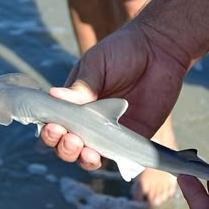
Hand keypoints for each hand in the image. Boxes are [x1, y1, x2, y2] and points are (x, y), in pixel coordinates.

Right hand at [40, 22, 188, 169]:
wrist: (158, 48)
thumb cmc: (122, 50)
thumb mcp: (96, 64)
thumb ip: (81, 86)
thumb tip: (54, 96)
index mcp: (73, 102)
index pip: (54, 123)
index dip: (50, 131)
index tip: (54, 126)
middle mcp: (88, 120)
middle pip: (67, 144)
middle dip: (64, 147)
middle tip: (71, 137)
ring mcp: (109, 131)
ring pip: (89, 156)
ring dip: (83, 158)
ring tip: (87, 150)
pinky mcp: (131, 137)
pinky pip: (118, 156)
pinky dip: (110, 160)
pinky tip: (107, 155)